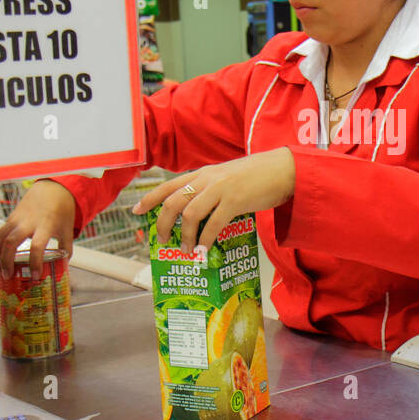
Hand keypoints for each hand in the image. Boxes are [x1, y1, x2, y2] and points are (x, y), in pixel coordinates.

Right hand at [0, 179, 76, 280]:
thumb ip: (65, 247)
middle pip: (11, 242)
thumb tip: (63, 265)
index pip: (37, 245)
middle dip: (6, 261)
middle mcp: (28, 222)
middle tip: (7, 276)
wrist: (52, 189)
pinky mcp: (10, 218)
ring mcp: (16, 219)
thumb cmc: (61, 209)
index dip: (35, 262)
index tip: (35, 275)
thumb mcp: (68, 229)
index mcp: (46, 225)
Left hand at [133, 148, 295, 252]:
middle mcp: (207, 179)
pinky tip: (205, 249)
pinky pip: (213, 223)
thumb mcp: (226, 178)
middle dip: (162, 223)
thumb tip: (196, 214)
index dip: (149, 198)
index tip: (135, 210)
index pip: (168, 185)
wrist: (283, 170)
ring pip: (190, 214)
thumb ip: (210, 191)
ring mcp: (220, 188)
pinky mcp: (235, 200)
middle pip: (173, 201)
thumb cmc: (256, 177)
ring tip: (187, 250)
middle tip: (162, 240)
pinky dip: (206, 239)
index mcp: (202, 173)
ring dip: (186, 236)